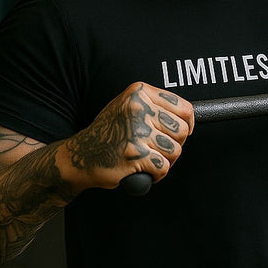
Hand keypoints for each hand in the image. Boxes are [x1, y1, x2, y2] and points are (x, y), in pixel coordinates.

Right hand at [63, 82, 193, 190]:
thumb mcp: (127, 107)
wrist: (79, 155)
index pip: (183, 107)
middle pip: (181, 130)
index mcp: (139, 93)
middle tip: (160, 149)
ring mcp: (136, 131)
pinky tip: (144, 171)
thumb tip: (188, 118)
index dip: (187, 123)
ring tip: (149, 159)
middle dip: (175, 144)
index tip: (183, 131)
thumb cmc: (107, 133)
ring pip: (174, 151)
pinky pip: (163, 167)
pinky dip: (157, 174)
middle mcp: (138, 108)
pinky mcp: (134, 155)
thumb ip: (154, 106)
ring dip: (165, 160)